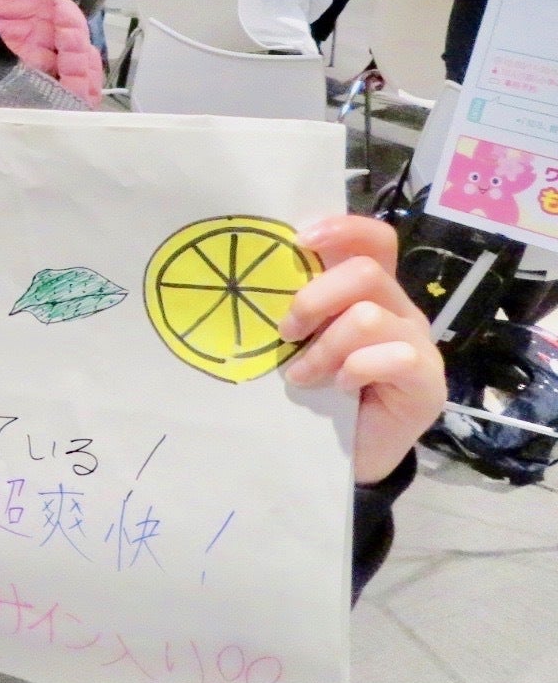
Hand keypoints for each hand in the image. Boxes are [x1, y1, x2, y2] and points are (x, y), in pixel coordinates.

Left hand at [279, 215, 445, 484]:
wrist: (348, 453)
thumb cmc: (319, 391)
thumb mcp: (304, 342)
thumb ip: (300, 310)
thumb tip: (255, 280)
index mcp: (372, 292)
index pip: (375, 240)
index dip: (342, 229)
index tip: (298, 241)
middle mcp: (400, 309)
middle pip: (365, 272)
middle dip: (313, 300)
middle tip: (286, 333)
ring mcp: (418, 343)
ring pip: (368, 317)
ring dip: (324, 349)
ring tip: (304, 377)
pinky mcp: (428, 380)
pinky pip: (393, 356)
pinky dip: (356, 370)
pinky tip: (342, 389)